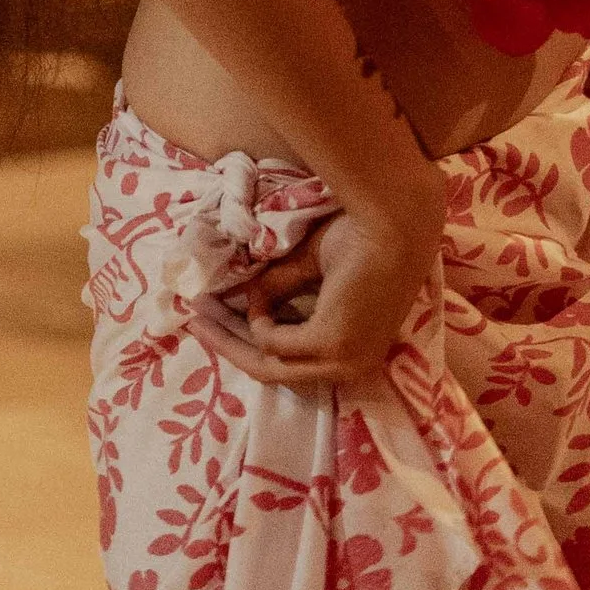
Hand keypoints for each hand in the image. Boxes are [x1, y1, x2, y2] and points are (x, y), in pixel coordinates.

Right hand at [185, 180, 444, 392]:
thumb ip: (282, 288)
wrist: (393, 217)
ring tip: (200, 313)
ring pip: (270, 364)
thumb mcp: (314, 268)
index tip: (221, 326)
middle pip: (275, 372)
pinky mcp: (331, 345)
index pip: (293, 365)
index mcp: (355, 352)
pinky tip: (256, 298)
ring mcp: (343, 360)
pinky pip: (274, 344)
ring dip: (232, 339)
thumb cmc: (365, 235)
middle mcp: (351, 367)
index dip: (252, 347)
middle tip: (196, 325)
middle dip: (231, 348)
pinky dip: (259, 322)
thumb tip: (247, 301)